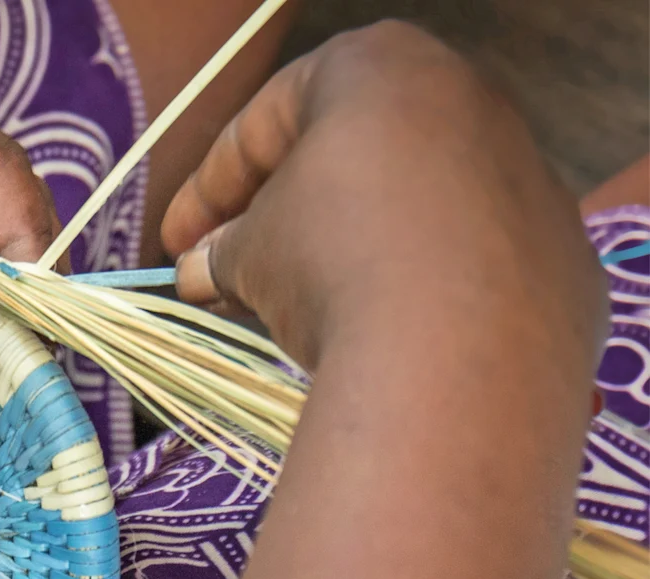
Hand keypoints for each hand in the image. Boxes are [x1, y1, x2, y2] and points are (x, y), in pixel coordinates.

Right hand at [161, 21, 604, 371]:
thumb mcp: (250, 253)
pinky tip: (377, 338)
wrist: (459, 356)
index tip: (175, 249)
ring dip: (346, 254)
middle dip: (279, 221)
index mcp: (376, 68)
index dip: (206, 192)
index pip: (263, 123)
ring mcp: (523, 177)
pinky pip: (466, 265)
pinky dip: (417, 293)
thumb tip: (199, 272)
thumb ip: (221, 251)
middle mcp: (465, 100)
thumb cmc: (332, 263)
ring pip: (409, 211)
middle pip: (345, 160)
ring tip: (295, 317)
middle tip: (228, 280)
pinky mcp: (557, 256)